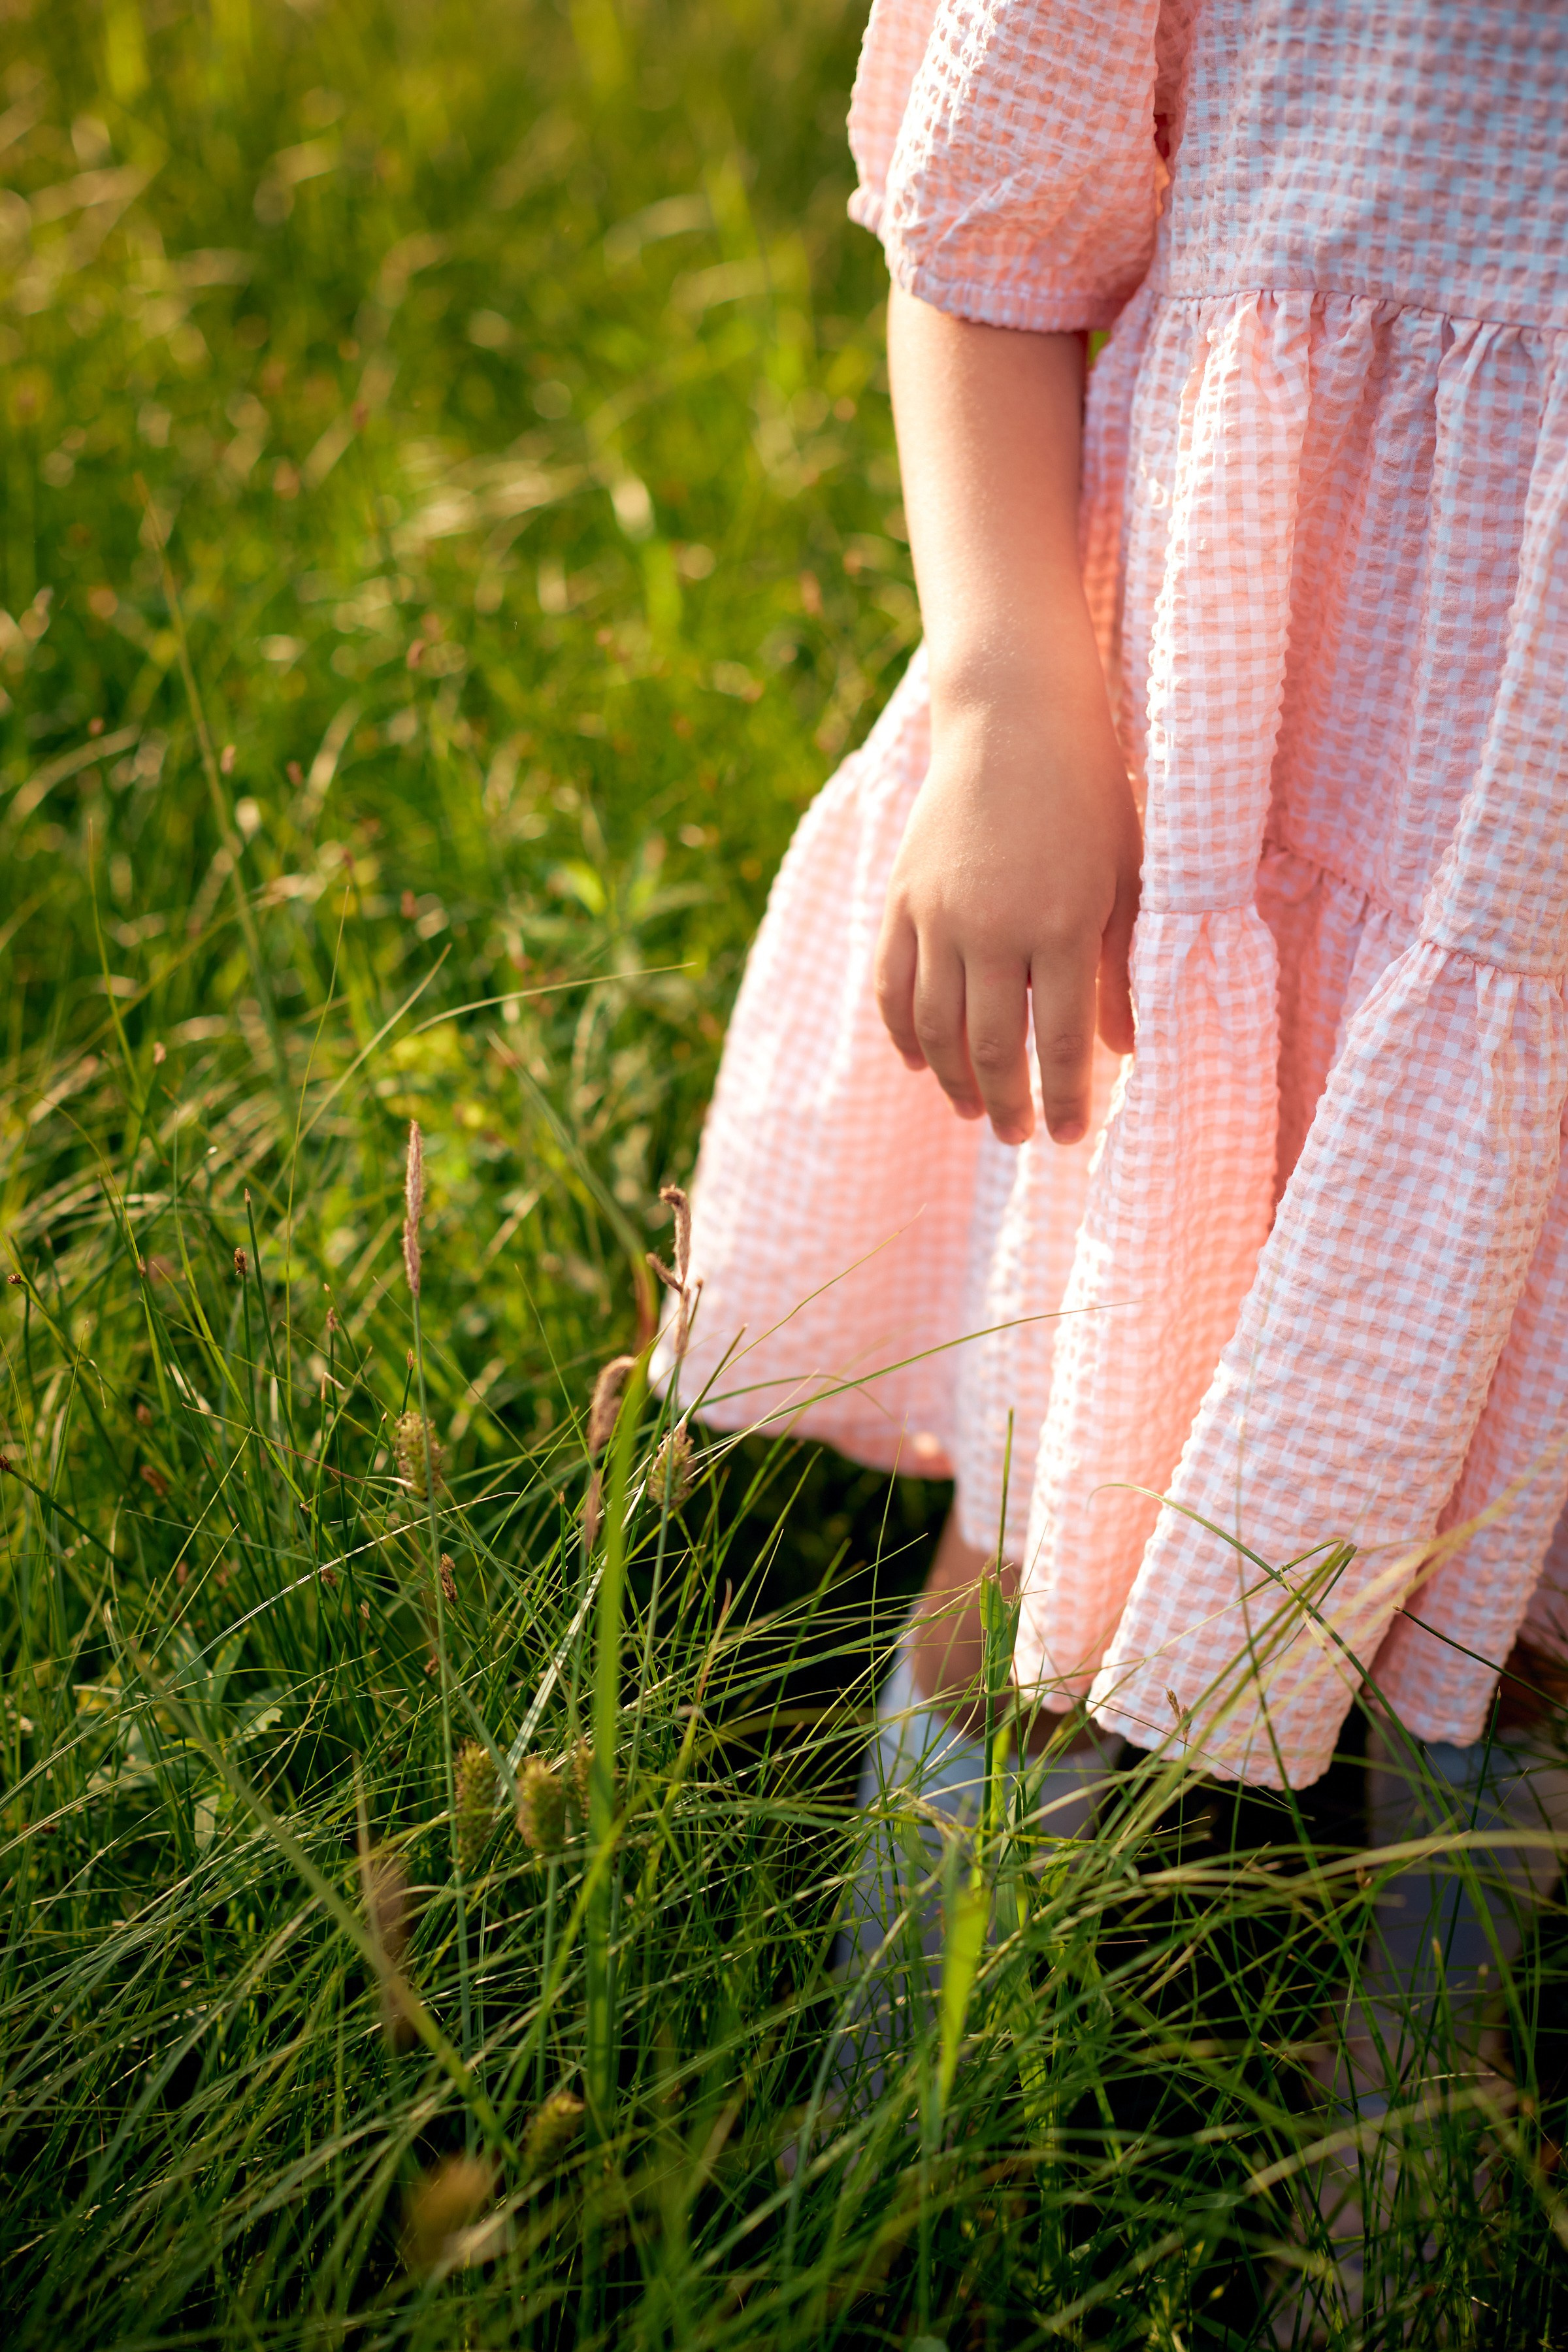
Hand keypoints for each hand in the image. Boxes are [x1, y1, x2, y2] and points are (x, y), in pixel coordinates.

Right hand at [874, 669, 1140, 1145]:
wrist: (1013, 722)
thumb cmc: (1089, 799)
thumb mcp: (1129, 878)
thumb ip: (1124, 967)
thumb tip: (1124, 1051)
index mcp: (1063, 923)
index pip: (1063, 1039)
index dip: (1066, 1097)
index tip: (1069, 1137)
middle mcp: (993, 927)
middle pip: (992, 1046)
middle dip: (1009, 1103)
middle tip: (1020, 1135)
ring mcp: (938, 914)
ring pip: (934, 1026)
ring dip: (953, 1080)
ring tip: (974, 1111)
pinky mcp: (901, 899)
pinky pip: (891, 985)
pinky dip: (901, 1033)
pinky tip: (917, 1062)